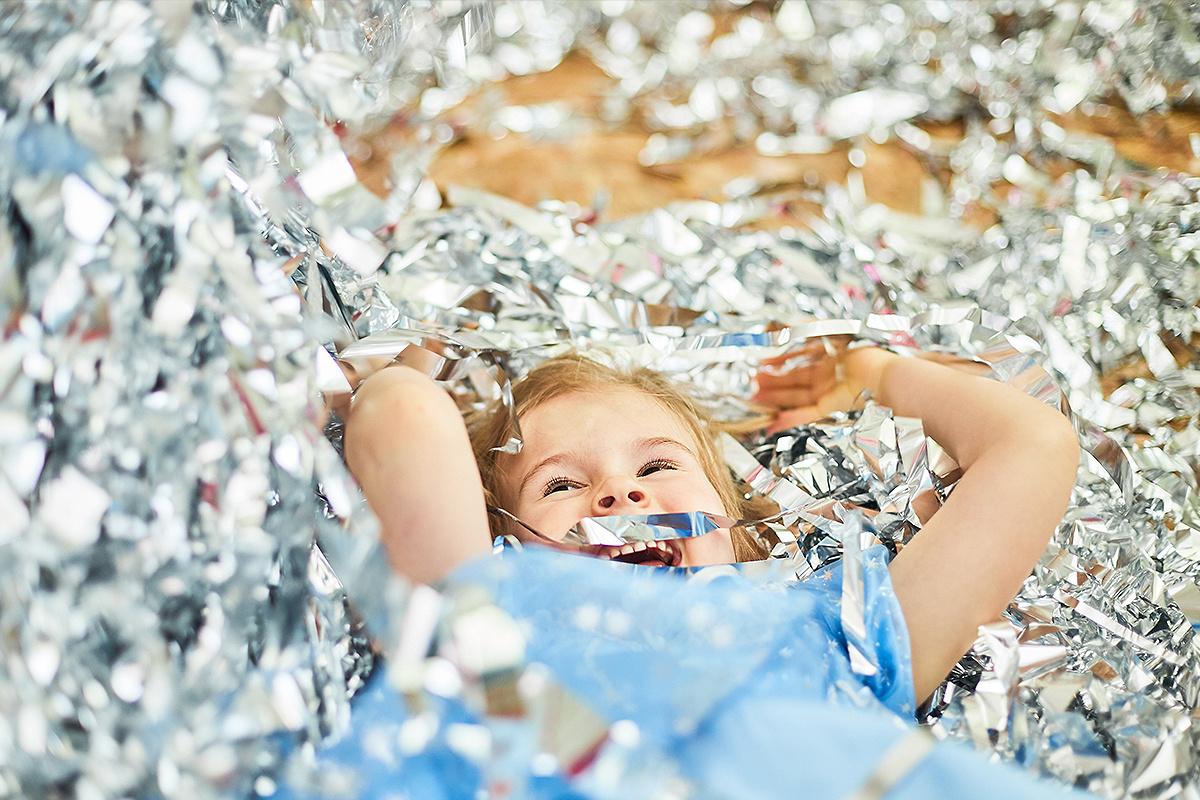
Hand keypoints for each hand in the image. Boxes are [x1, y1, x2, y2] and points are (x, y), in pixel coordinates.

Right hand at [752, 339, 897, 431]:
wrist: (887, 377)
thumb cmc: (867, 355)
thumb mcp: (835, 337)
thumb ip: (809, 331)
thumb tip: (784, 322)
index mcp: (830, 363)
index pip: (800, 368)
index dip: (779, 368)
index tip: (761, 368)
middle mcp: (829, 381)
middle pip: (795, 385)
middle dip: (773, 387)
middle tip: (752, 388)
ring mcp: (830, 397)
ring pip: (797, 401)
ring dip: (777, 402)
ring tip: (756, 402)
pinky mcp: (833, 412)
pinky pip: (808, 417)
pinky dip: (792, 420)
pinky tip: (774, 422)